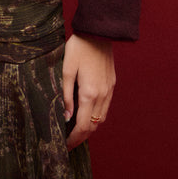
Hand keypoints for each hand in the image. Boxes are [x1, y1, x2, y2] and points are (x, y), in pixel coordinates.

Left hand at [62, 32, 115, 149]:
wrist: (98, 32)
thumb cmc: (79, 48)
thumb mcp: (66, 70)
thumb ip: (66, 95)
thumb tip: (66, 117)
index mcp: (89, 93)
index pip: (83, 126)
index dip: (74, 139)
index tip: (65, 145)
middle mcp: (102, 95)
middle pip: (93, 126)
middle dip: (81, 137)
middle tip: (69, 143)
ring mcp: (109, 90)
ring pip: (101, 118)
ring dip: (90, 128)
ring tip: (76, 132)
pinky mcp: (111, 84)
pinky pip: (105, 107)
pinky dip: (96, 116)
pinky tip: (87, 115)